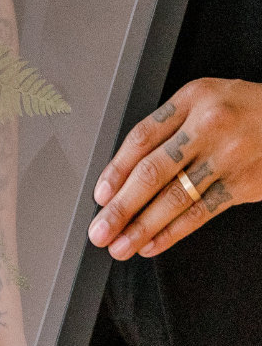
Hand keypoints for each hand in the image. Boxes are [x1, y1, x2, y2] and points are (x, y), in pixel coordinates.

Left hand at [88, 78, 261, 258]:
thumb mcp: (204, 99)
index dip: (116, 170)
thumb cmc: (245, 109)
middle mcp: (207, 127)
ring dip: (143, 227)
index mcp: (191, 99)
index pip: (141, 138)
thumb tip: (125, 169)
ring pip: (176, 197)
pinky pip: (203, 212)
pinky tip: (153, 244)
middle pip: (152, 171)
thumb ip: (169, 126)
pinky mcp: (246, 183)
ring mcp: (228, 157)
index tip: (100, 195)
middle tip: (99, 230)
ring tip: (120, 246)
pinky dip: (174, 232)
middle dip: (121, 206)